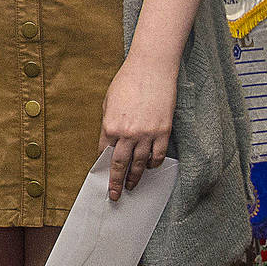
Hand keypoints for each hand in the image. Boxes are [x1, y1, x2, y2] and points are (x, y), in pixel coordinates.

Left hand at [100, 51, 177, 200]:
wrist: (151, 69)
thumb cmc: (127, 82)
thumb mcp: (109, 102)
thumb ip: (108, 122)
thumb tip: (109, 140)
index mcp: (110, 125)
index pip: (104, 153)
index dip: (103, 165)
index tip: (102, 176)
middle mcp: (127, 134)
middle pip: (120, 165)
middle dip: (116, 182)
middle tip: (114, 195)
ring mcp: (147, 135)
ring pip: (141, 164)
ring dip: (136, 177)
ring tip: (132, 187)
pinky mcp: (164, 132)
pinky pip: (159, 155)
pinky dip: (154, 164)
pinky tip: (151, 168)